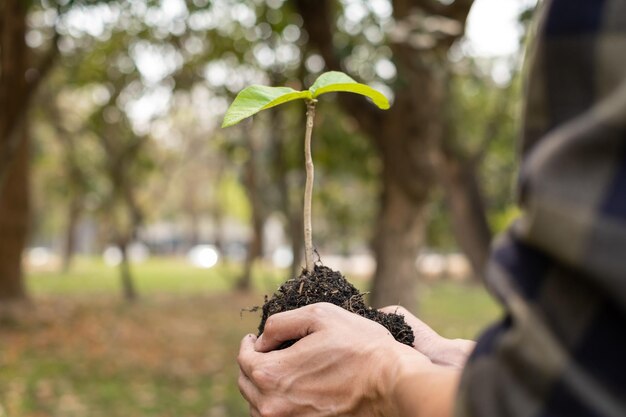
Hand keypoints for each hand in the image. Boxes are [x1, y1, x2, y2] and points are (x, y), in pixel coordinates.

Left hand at [237, 302, 458, 416]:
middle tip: (265, 351)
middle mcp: (274, 405)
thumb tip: (261, 340)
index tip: (256, 337)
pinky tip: (291, 388)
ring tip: (277, 369)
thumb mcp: (318, 315)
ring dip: (261, 386)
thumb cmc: (359, 345)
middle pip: (246, 384)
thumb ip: (279, 324)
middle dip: (252, 363)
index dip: (248, 344)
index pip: (243, 359)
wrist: (391, 382)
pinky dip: (276, 402)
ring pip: (258, 405)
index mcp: (272, 374)